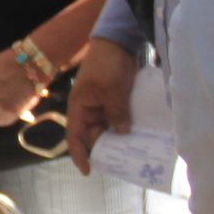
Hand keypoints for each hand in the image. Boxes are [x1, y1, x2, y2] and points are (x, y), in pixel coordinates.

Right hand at [65, 39, 138, 171]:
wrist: (118, 42)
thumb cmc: (107, 64)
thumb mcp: (111, 89)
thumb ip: (117, 112)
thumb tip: (123, 133)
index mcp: (80, 107)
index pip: (74, 136)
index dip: (79, 154)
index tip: (88, 171)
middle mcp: (89, 109)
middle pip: (94, 135)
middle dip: (106, 147)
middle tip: (121, 160)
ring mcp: (103, 105)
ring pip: (108, 127)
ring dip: (118, 137)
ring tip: (132, 150)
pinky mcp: (116, 100)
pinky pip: (118, 117)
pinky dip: (126, 125)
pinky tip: (138, 134)